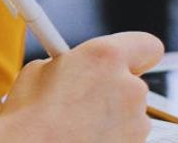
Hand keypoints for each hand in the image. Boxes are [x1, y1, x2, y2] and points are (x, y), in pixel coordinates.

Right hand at [0, 32, 164, 142]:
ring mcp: (137, 122)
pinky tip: (82, 136)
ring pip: (130, 112)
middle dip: (112, 87)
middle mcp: (130, 87)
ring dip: (111, 114)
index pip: (147, 44)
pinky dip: (110, 135)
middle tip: (83, 95)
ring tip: (77, 122)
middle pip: (133, 82)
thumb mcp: (39, 70)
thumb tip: (72, 67)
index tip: (122, 59)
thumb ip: (69, 63)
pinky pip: (126, 135)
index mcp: (105, 57)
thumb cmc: (31, 116)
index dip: (135, 52)